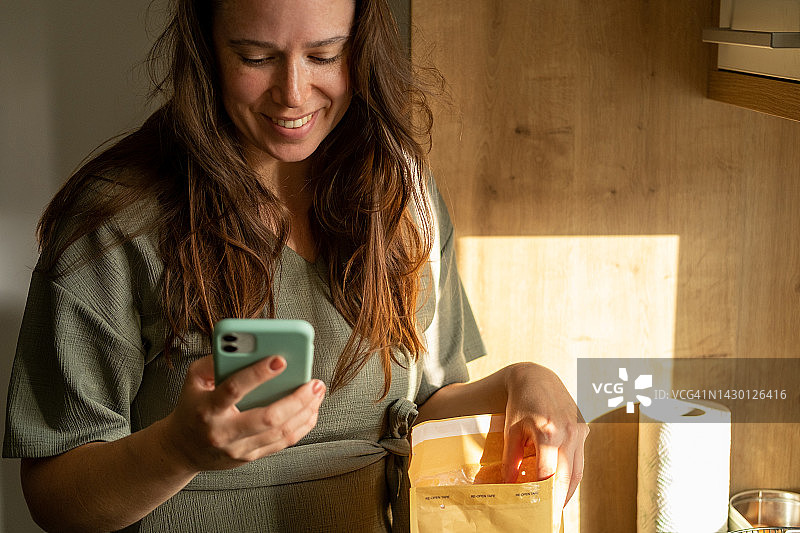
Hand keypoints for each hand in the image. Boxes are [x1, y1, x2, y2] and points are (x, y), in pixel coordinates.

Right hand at [163, 354, 324, 471]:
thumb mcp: (193, 380)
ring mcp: (238, 449)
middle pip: (267, 418)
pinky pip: (283, 443)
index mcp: (207, 409)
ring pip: (280, 433)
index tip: (280, 359)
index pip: (233, 389)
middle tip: (314, 382)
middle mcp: (223, 433)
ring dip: (305, 411)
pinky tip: (312, 409)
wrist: (182, 449)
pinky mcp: (250, 457)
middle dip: (296, 399)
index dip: (257, 374)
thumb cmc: (193, 407)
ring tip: (318, 391)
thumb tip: (245, 344)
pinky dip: (302, 425)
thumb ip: (215, 360)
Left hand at [500, 363, 587, 521]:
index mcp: (548, 432)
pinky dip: (572, 474)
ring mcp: (579, 430)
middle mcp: (568, 433)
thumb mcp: (511, 431)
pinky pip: (580, 458)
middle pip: (566, 476)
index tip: (534, 508)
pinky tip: (563, 485)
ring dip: (569, 490)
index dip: (540, 494)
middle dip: (558, 499)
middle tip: (549, 515)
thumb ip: (510, 460)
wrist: (536, 377)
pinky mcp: (583, 429)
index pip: (547, 474)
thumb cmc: (520, 404)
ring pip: (578, 470)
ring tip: (557, 506)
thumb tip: (510, 485)